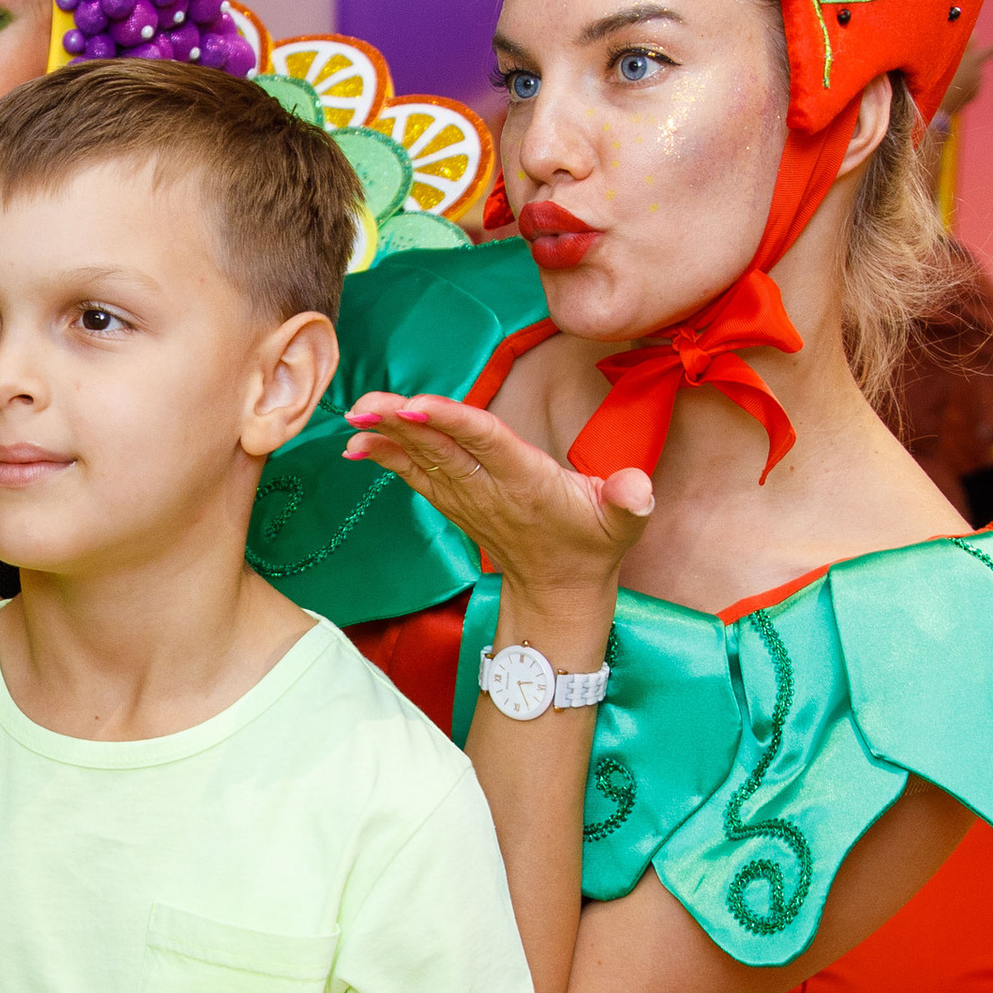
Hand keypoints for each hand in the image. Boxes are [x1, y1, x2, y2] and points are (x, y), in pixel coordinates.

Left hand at [348, 389, 652, 620]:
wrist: (558, 588)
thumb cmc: (592, 543)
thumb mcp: (623, 523)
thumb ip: (628, 501)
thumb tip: (637, 487)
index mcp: (525, 482)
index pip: (484, 443)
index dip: (451, 422)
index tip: (417, 406)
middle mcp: (488, 488)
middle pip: (440, 448)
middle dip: (402, 424)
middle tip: (365, 405)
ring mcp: (466, 497)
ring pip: (422, 458)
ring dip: (387, 435)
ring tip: (355, 415)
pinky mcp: (454, 501)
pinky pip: (416, 473)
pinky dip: (387, 456)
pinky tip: (358, 441)